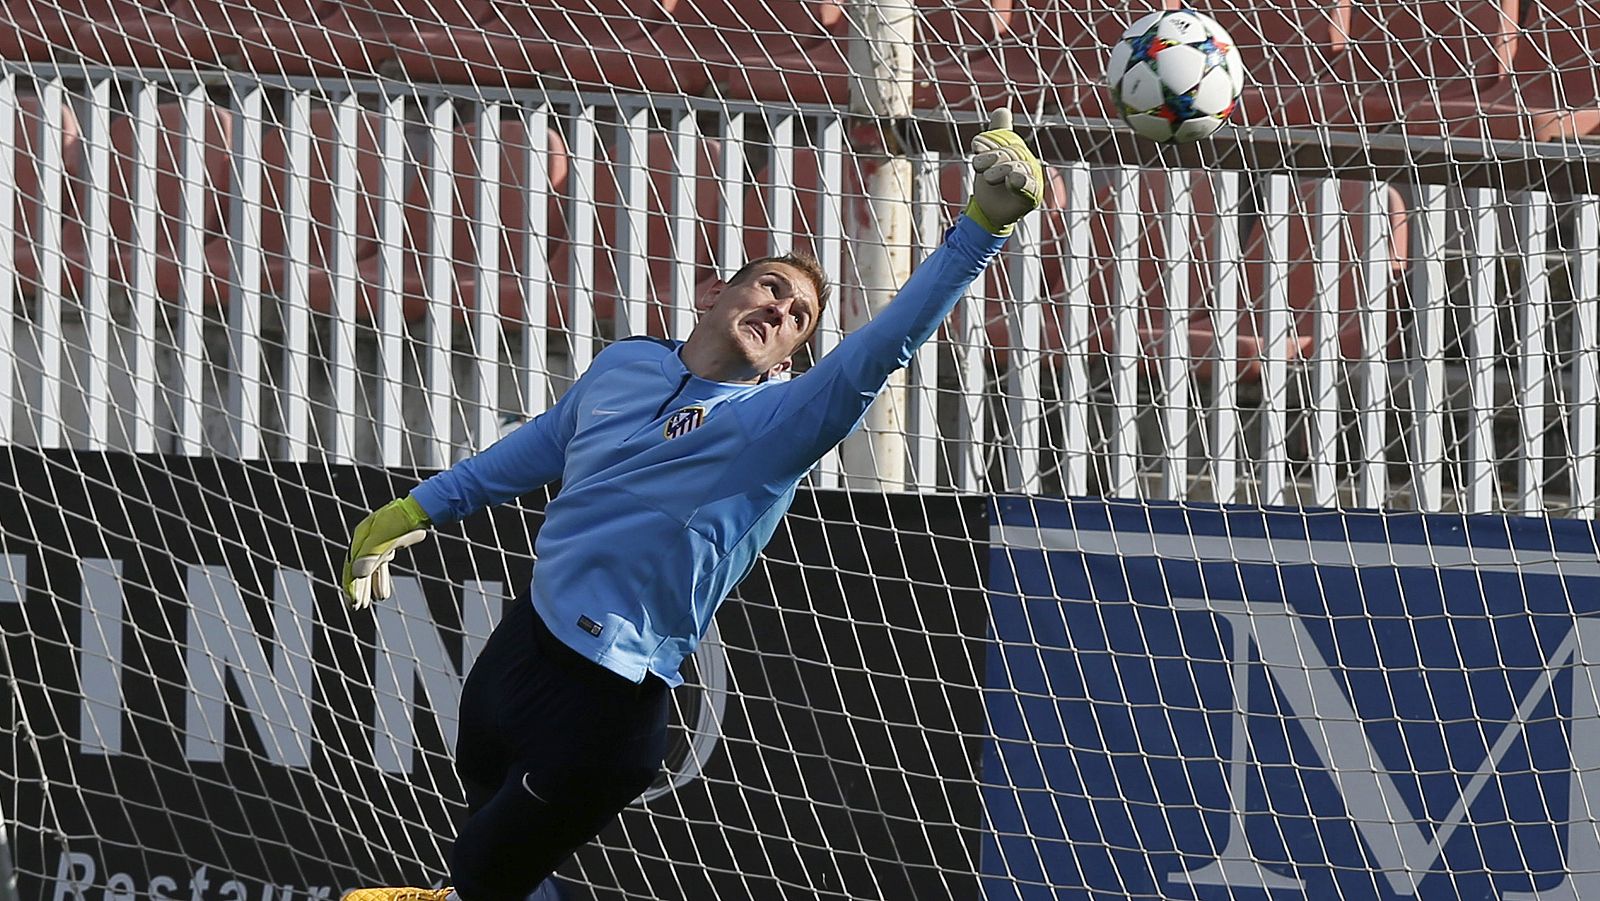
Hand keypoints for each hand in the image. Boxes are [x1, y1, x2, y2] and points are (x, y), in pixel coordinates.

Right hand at [341, 496, 430, 609]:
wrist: (420, 509)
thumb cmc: (401, 521)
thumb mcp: (384, 540)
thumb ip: (370, 556)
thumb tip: (356, 574)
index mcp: (361, 538)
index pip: (352, 566)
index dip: (351, 585)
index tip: (352, 602)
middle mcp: (366, 541)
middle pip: (359, 568)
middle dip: (358, 589)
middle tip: (357, 608)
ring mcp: (378, 543)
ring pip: (370, 569)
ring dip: (369, 586)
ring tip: (369, 603)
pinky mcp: (389, 545)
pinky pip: (381, 566)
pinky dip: (380, 580)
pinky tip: (383, 594)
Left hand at [964, 108, 1043, 235]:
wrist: (991, 210)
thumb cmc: (992, 181)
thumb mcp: (989, 156)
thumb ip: (995, 135)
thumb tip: (1002, 109)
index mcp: (1016, 151)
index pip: (1004, 141)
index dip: (989, 142)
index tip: (975, 148)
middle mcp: (1026, 162)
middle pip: (1010, 153)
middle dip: (992, 157)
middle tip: (978, 166)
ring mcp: (1030, 178)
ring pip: (1016, 167)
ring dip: (1000, 171)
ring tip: (989, 178)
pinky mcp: (1031, 196)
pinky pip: (1028, 185)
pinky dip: (1020, 181)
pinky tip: (1013, 179)